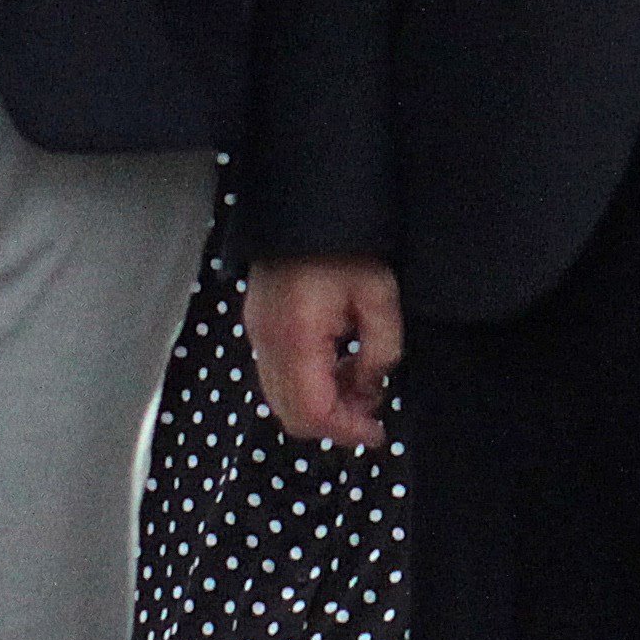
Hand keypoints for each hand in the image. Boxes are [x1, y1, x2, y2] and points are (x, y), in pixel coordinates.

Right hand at [249, 255, 405, 445]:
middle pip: (290, 413)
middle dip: (333, 421)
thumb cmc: (346, 245)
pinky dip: (307, 382)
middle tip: (371, 412)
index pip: (312, 411)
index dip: (346, 431)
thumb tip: (370, 384)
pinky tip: (340, 363)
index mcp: (296, 338)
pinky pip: (277, 372)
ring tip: (361, 384)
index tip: (376, 434)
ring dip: (320, 403)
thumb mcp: (380, 295)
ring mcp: (258, 332)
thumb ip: (381, 349)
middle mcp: (266, 342)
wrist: (308, 205)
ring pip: (280, 396)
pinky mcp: (259, 323)